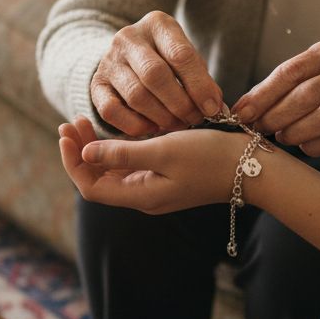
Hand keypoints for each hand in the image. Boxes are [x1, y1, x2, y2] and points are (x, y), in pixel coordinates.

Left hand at [57, 117, 242, 212]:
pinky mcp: (166, 178)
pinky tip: (113, 129)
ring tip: (84, 122)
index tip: (66, 133)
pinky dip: (116, 149)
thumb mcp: (164, 150)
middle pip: (98, 179)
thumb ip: (123, 152)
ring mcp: (156, 188)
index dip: (72, 161)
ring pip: (113, 171)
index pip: (90, 186)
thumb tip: (85, 152)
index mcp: (141, 196)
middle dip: (80, 152)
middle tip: (70, 122)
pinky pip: (131, 166)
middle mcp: (144, 197)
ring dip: (96, 148)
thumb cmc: (211, 156)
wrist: (253, 168)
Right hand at [91, 11, 222, 135]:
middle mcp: (128, 37)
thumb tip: (215, 107)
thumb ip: (201, 79)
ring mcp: (109, 60)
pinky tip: (153, 128)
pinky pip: (112, 111)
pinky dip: (135, 125)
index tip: (212, 107)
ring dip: (162, 117)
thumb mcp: (186, 58)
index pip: (180, 54)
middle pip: (155, 75)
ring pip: (136, 95)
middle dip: (179, 103)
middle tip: (194, 119)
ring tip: (178, 125)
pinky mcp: (97, 84)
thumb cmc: (167, 59)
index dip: (199, 85)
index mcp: (157, 24)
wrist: (128, 56)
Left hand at [233, 37, 319, 158]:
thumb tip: (241, 109)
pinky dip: (315, 145)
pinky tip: (302, 146)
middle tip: (259, 128)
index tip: (242, 112)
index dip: (263, 94)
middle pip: (307, 94)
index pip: (292, 70)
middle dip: (277, 114)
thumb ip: (278, 87)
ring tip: (281, 136)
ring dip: (295, 131)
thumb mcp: (309, 75)